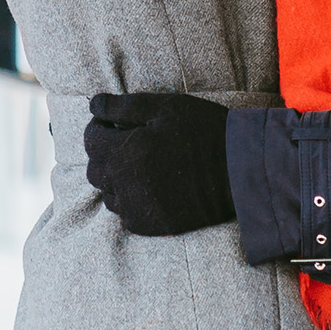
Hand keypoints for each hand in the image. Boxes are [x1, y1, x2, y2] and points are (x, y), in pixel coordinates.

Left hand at [84, 91, 234, 235]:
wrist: (239, 171)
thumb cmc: (204, 131)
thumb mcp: (166, 107)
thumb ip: (123, 105)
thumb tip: (93, 104)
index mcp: (125, 151)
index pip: (90, 139)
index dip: (99, 127)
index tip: (112, 124)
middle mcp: (124, 182)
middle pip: (95, 170)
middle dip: (105, 154)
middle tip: (129, 144)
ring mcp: (136, 207)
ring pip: (108, 194)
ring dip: (117, 179)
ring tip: (142, 167)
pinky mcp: (150, 225)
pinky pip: (126, 214)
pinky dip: (133, 200)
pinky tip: (153, 187)